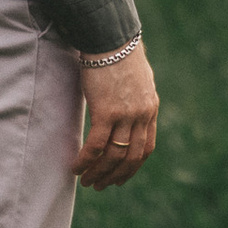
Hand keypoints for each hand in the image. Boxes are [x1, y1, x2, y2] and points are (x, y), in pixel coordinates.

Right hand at [74, 43, 158, 187]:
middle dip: (115, 176)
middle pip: (131, 157)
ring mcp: (126, 115)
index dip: (133, 167)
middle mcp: (142, 115)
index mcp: (151, 109)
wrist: (112, 40)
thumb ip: (136, 99)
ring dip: (98, 173)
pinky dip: (86, 161)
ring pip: (113, 155)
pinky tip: (76, 168)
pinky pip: (96, 146)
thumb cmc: (120, 57)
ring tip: (86, 182)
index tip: (120, 178)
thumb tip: (128, 109)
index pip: (146, 147)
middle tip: (100, 186)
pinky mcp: (106, 112)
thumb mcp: (138, 81)